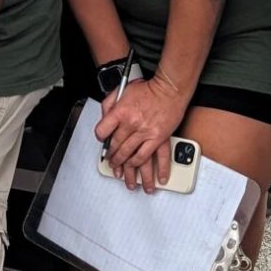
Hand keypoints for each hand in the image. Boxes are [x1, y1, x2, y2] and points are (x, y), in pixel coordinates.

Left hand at [96, 75, 186, 192]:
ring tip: (129, 182)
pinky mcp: (160, 138)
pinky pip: (158, 158)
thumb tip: (104, 118)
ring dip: (131, 172)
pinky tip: (158, 180)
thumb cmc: (147, 88)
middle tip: (113, 166)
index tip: (102, 143)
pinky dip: (158, 170)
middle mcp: (132, 124)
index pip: (103, 131)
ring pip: (135, 159)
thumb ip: (109, 104)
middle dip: (114, 160)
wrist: (169, 88)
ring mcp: (147, 133)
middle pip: (118, 148)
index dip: (100, 138)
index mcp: (120, 112)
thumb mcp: (122, 90)